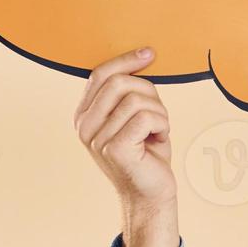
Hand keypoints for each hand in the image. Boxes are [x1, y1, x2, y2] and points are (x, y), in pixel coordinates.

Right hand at [74, 48, 180, 246]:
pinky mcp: (114, 148)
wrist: (151, 194)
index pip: (101, 74)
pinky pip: (146, 117)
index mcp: (85, 115)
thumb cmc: (147, 153)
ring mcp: (96, 138)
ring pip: (137, 100)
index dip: (126, 60)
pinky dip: (162, 126)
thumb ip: (130, 92)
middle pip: (119, 82)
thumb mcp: (135, 116)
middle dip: (149, 93)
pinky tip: (158, 140)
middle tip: (157, 116)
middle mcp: (84, 126)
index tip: (149, 53)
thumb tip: (143, 55)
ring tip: (157, 133)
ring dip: (159, 113)